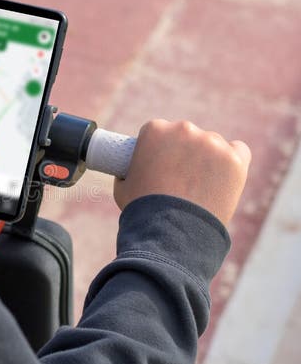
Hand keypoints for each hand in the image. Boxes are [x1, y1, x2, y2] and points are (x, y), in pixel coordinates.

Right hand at [114, 119, 250, 225]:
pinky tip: (225, 179)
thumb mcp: (123, 186)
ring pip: (213, 146)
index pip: (160, 132)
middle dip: (185, 154)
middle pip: (188, 136)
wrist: (170, 234)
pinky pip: (239, 151)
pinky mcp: (234, 159)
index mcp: (155, 130)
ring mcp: (212, 143)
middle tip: (183, 181)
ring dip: (209, 161)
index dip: (161, 150)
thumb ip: (129, 170)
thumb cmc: (142, 212)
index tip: (163, 167)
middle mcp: (184, 129)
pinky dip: (234, 162)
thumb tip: (129, 170)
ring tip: (201, 190)